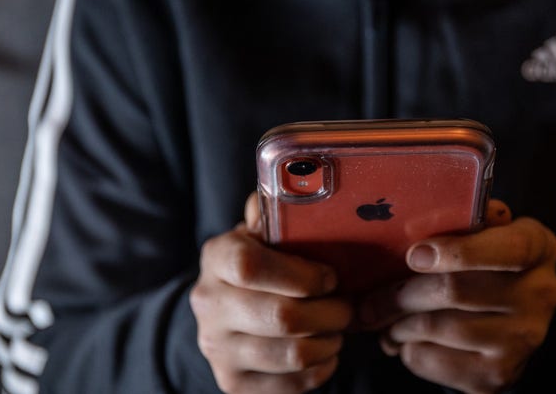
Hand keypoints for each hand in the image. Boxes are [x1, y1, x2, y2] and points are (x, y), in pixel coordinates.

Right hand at [189, 193, 352, 393]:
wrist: (227, 319)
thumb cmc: (261, 267)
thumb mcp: (262, 234)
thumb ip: (276, 212)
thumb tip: (292, 182)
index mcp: (216, 257)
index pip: (250, 265)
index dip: (301, 274)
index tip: (330, 277)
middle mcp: (208, 304)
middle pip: (281, 316)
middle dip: (330, 312)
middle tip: (347, 307)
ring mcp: (216, 348)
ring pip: (290, 353)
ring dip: (329, 342)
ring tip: (338, 329)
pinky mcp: (231, 383)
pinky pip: (289, 385)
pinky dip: (320, 369)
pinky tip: (325, 352)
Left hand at [357, 200, 555, 393]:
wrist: (509, 325)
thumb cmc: (485, 265)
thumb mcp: (486, 233)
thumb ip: (462, 221)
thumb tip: (413, 218)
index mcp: (538, 247)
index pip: (508, 248)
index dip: (459, 252)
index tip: (414, 255)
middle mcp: (539, 293)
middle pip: (455, 290)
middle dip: (400, 294)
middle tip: (368, 301)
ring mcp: (521, 339)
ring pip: (438, 327)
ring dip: (398, 324)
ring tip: (380, 319)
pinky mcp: (498, 374)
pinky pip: (436, 360)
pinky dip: (408, 350)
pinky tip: (402, 341)